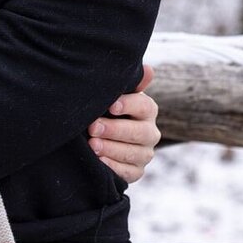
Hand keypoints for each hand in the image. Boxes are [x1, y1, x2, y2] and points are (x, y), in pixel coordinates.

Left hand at [89, 65, 159, 183]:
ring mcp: (144, 154)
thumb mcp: (117, 95)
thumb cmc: (108, 110)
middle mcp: (150, 133)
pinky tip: (99, 162)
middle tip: (93, 127)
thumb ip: (131, 84)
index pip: (144, 106)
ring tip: (92, 145)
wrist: (102, 136)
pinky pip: (128, 173)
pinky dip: (113, 167)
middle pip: (139, 132)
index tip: (110, 105)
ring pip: (133, 154)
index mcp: (147, 110)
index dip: (128, 105)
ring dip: (111, 149)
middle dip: (114, 130)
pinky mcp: (136, 172)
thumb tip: (148, 69)